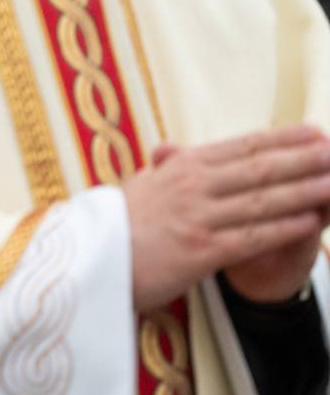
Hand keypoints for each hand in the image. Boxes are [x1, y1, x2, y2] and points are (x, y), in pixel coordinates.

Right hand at [124, 126, 329, 310]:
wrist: (86, 261)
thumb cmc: (112, 224)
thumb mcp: (138, 187)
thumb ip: (165, 169)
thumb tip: (170, 150)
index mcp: (179, 166)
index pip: (241, 147)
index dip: (283, 140)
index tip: (314, 133)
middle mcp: (191, 186)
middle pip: (260, 169)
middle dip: (305, 161)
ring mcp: (197, 218)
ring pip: (263, 201)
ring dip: (306, 191)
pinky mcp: (200, 252)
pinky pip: (253, 237)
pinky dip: (285, 227)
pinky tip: (311, 221)